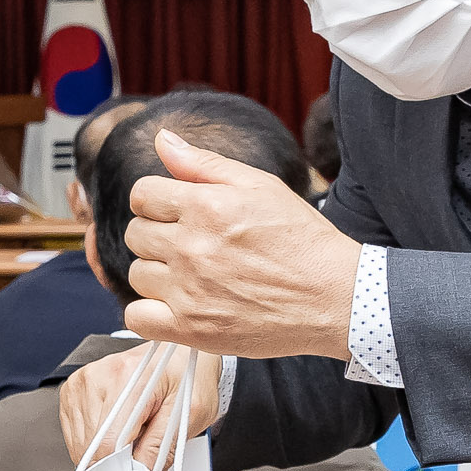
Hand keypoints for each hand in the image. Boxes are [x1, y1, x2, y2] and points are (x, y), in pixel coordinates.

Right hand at [57, 348, 219, 462]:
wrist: (183, 348)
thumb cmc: (189, 376)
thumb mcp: (190, 415)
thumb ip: (161, 449)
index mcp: (129, 379)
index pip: (107, 444)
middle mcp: (99, 375)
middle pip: (92, 447)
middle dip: (116, 460)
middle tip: (142, 452)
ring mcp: (83, 380)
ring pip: (81, 443)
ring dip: (105, 450)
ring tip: (133, 431)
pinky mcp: (74, 388)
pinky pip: (75, 433)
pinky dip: (95, 440)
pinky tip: (118, 426)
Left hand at [123, 129, 357, 358]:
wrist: (334, 297)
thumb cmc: (302, 240)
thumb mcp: (260, 186)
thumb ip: (204, 164)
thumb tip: (162, 140)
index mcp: (205, 207)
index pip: (142, 195)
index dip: (157, 201)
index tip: (176, 213)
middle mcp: (191, 248)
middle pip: (136, 234)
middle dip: (158, 235)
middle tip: (192, 245)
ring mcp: (189, 291)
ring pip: (137, 274)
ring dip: (158, 273)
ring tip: (192, 277)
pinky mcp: (191, 330)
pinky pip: (138, 318)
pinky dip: (150, 313)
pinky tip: (176, 306)